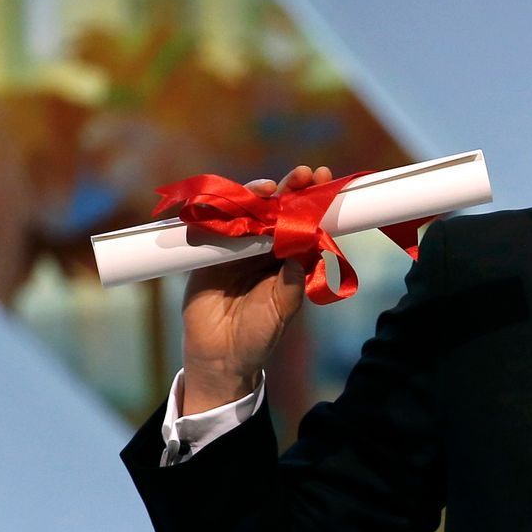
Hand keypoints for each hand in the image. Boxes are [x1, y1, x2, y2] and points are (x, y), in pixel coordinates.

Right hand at [179, 165, 329, 413]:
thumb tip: (303, 247)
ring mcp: (233, 248)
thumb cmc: (260, 333)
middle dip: (289, 189)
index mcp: (287, 257)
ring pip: (245, 212)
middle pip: (275, 209)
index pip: (301, 221)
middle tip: (304, 174)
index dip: (311, 200)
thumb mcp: (283, 307)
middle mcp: (262, 248)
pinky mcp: (206, 253)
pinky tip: (231, 203)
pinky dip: (218, 211)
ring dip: (255, 196)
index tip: (325, 179)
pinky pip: (211, 226)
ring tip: (268, 189)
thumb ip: (292, 279)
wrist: (221, 356)